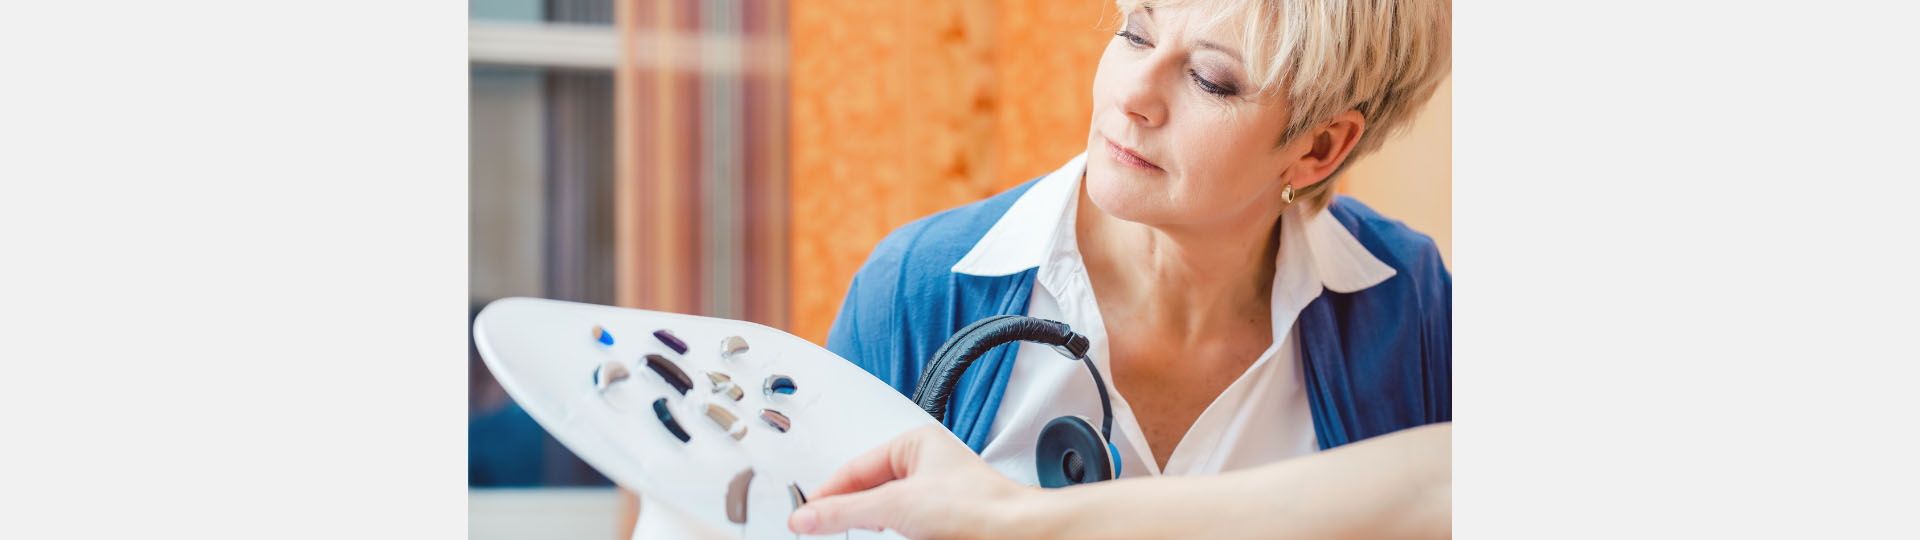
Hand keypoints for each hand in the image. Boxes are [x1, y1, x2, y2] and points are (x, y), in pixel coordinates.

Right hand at [789, 425, 1035, 538]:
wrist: (1015, 534)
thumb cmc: (976, 507)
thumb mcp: (896, 506)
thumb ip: (846, 512)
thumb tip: (806, 516)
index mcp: (914, 443)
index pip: (855, 468)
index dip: (826, 494)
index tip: (803, 516)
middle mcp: (924, 464)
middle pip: (865, 489)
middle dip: (845, 508)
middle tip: (817, 526)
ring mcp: (933, 494)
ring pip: (882, 509)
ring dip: (866, 522)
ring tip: (843, 530)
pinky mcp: (940, 521)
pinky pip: (900, 524)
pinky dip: (885, 532)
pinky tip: (880, 535)